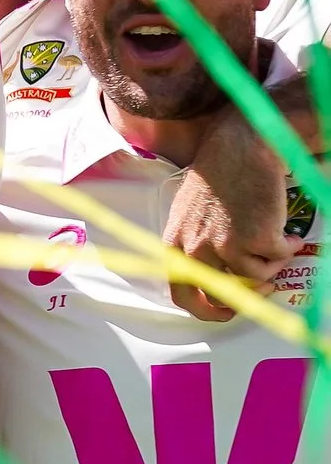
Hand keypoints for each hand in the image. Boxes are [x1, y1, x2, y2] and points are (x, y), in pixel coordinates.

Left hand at [167, 116, 299, 319]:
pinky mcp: (256, 238)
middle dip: (247, 297)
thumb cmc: (217, 178)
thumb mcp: (188, 214)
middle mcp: (196, 249)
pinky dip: (288, 248)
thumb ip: (194, 244)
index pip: (180, 293)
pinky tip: (287, 233)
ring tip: (276, 242)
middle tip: (265, 286)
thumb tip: (211, 277)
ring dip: (272, 264)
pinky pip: (279, 259)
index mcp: (176, 243)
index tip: (223, 313)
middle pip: (221, 295)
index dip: (203, 310)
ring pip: (256, 277)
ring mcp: (226, 245)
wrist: (240, 150)